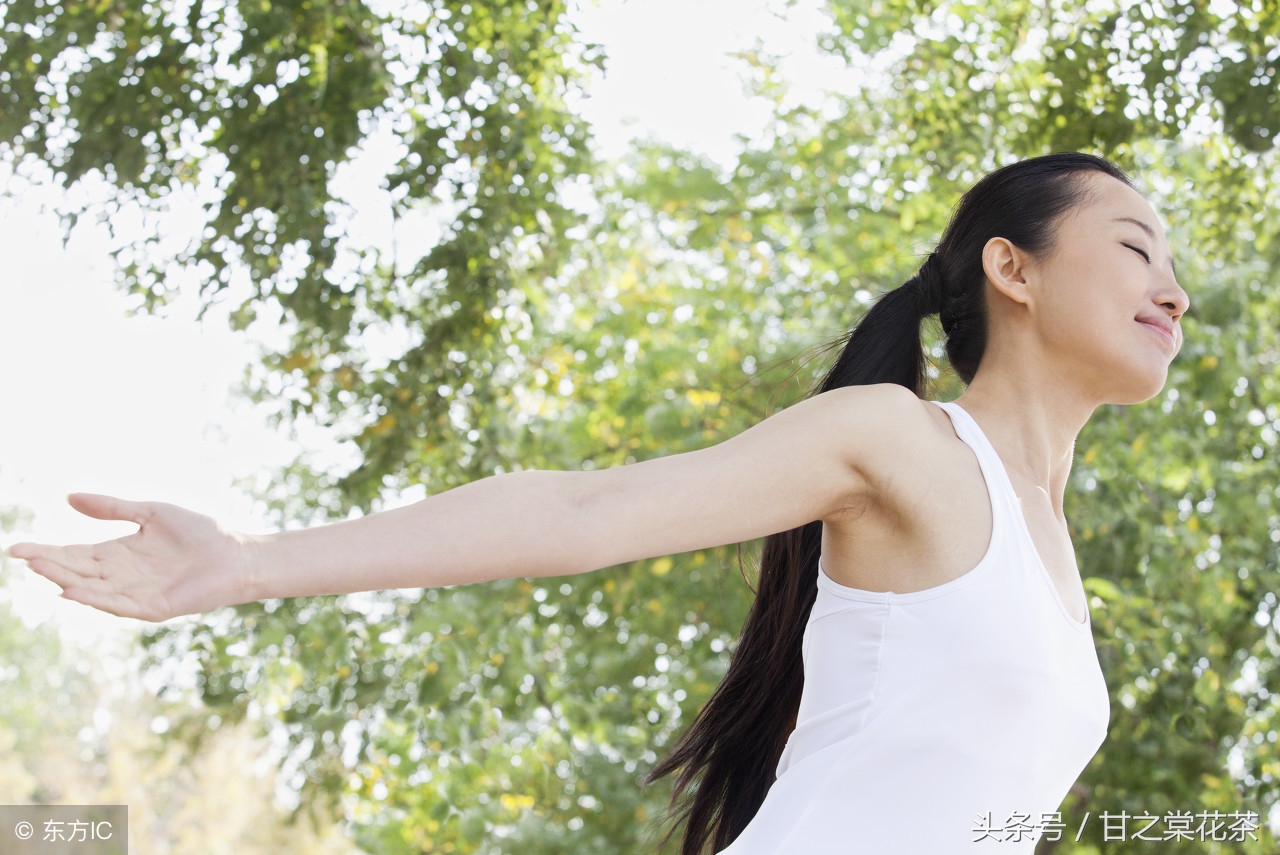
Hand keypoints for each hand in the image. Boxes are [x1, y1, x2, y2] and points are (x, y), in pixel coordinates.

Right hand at [5, 493, 253, 621]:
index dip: (46, 551)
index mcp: (118, 553)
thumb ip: (112, 508)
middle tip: (22, 556)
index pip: (74, 553)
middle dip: (49, 565)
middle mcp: (121, 576)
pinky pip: (118, 605)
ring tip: (41, 569)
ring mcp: (135, 594)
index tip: (16, 548)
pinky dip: (95, 599)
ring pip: (92, 589)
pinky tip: (74, 591)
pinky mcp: (153, 608)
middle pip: (77, 571)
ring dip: (66, 580)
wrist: (236, 553)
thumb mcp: (150, 513)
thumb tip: (69, 498)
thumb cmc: (198, 532)